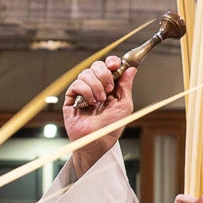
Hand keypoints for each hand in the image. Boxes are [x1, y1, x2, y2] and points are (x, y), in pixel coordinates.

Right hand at [65, 57, 135, 178]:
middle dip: (104, 74)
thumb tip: (131, 69)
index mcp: (108, 87)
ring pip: (86, 73)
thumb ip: (126, 86)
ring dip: (96, 86)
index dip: (111, 62)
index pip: (108, 66)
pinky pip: (77, 84)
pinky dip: (86, 91)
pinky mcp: (71, 98)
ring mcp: (83, 92)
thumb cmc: (111, 127)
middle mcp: (95, 87)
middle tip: (108, 88)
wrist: (97, 140)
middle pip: (96, 65)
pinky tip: (90, 102)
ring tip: (99, 100)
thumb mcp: (124, 105)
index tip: (115, 65)